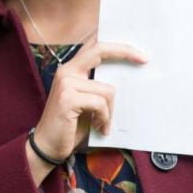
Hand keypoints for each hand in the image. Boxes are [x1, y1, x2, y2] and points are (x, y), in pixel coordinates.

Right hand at [29, 39, 147, 175]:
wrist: (47, 146)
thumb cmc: (70, 126)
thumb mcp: (87, 102)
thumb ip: (98, 87)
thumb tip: (126, 79)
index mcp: (71, 70)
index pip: (94, 47)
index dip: (117, 46)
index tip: (139, 53)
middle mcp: (66, 71)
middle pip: (100, 50)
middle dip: (124, 52)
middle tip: (144, 60)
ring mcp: (65, 83)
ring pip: (107, 89)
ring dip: (110, 111)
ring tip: (102, 124)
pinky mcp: (67, 98)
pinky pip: (100, 104)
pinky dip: (103, 118)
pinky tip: (98, 127)